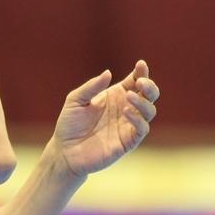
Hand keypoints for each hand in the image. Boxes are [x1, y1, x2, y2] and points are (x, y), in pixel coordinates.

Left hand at [52, 60, 158, 177]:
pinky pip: (141, 129)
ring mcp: (128, 125)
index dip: (141, 72)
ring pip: (150, 111)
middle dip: (150, 86)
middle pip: (148, 95)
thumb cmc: (69, 124)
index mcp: (115, 96)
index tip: (141, 64)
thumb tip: (108, 73)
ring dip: (143, 102)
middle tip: (141, 81)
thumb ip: (91, 86)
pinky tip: (126, 111)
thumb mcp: (75, 99)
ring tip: (129, 96)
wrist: (65, 151)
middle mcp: (125, 108)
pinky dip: (138, 119)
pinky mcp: (128, 141)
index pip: (134, 81)